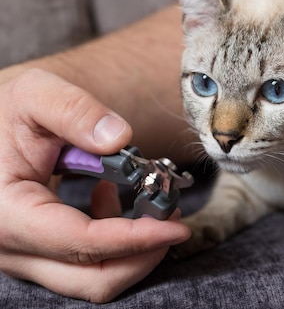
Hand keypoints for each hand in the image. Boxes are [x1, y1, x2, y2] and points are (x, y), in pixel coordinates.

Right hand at [0, 69, 190, 302]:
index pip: (81, 243)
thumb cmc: (5, 111)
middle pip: (93, 280)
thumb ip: (74, 110)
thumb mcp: (35, 95)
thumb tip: (118, 138)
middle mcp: (10, 247)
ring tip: (144, 203)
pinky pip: (82, 265)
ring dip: (131, 248)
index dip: (135, 238)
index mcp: (7, 213)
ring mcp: (22, 255)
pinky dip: (111, 241)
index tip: (177, 226)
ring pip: (91, 278)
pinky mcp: (35, 252)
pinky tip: (109, 198)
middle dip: (144, 254)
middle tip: (172, 218)